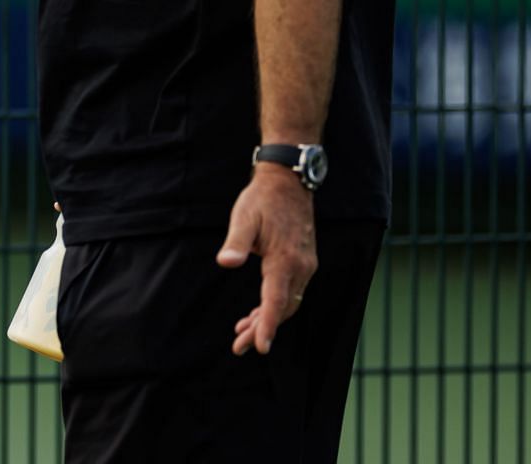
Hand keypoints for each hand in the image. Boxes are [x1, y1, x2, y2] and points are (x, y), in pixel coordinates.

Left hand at [216, 166, 316, 354]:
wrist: (287, 183)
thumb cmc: (262, 200)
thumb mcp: (243, 217)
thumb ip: (236, 242)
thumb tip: (225, 262)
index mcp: (285, 259)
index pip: (276, 300)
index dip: (268, 325)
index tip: (260, 347)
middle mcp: (301, 267)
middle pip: (283, 308)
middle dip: (262, 329)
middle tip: (239, 348)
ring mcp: (305, 266)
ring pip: (287, 302)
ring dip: (267, 320)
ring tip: (242, 335)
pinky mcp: (302, 262)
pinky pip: (290, 291)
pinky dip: (274, 305)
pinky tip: (257, 313)